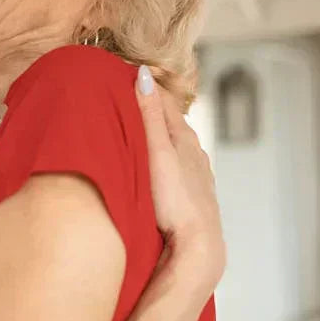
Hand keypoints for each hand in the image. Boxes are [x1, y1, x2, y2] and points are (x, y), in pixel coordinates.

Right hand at [135, 67, 225, 296]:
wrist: (197, 245)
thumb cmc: (176, 200)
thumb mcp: (157, 151)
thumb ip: (149, 115)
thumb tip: (144, 75)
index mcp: (185, 137)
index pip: (163, 100)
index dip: (144, 87)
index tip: (122, 75)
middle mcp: (195, 152)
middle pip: (170, 122)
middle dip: (150, 109)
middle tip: (124, 98)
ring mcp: (196, 174)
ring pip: (175, 145)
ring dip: (157, 136)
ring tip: (136, 130)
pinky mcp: (193, 195)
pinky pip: (176, 166)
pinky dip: (164, 158)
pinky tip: (155, 167)